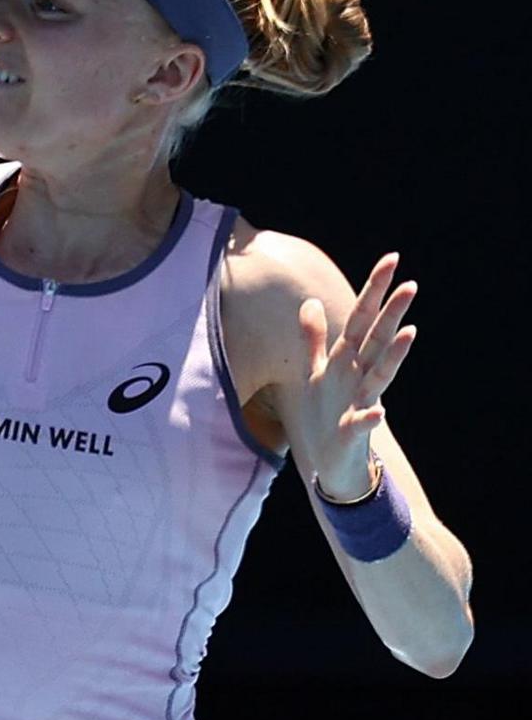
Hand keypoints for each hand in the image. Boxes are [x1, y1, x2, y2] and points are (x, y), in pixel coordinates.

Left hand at [296, 252, 417, 496]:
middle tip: (411, 284)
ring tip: (409, 333)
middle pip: (376, 340)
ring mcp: (359, 403)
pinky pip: (362, 424)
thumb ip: (313, 337)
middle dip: (392, 314)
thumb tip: (307, 301)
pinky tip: (378, 412)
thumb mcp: (315, 370)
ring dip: (393, 356)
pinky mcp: (353, 431)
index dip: (373, 290)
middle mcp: (359, 377)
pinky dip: (370, 417)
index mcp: (347, 360)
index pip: (361, 318)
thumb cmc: (326, 412)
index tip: (391, 259)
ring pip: (380, 376)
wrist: (333, 460)